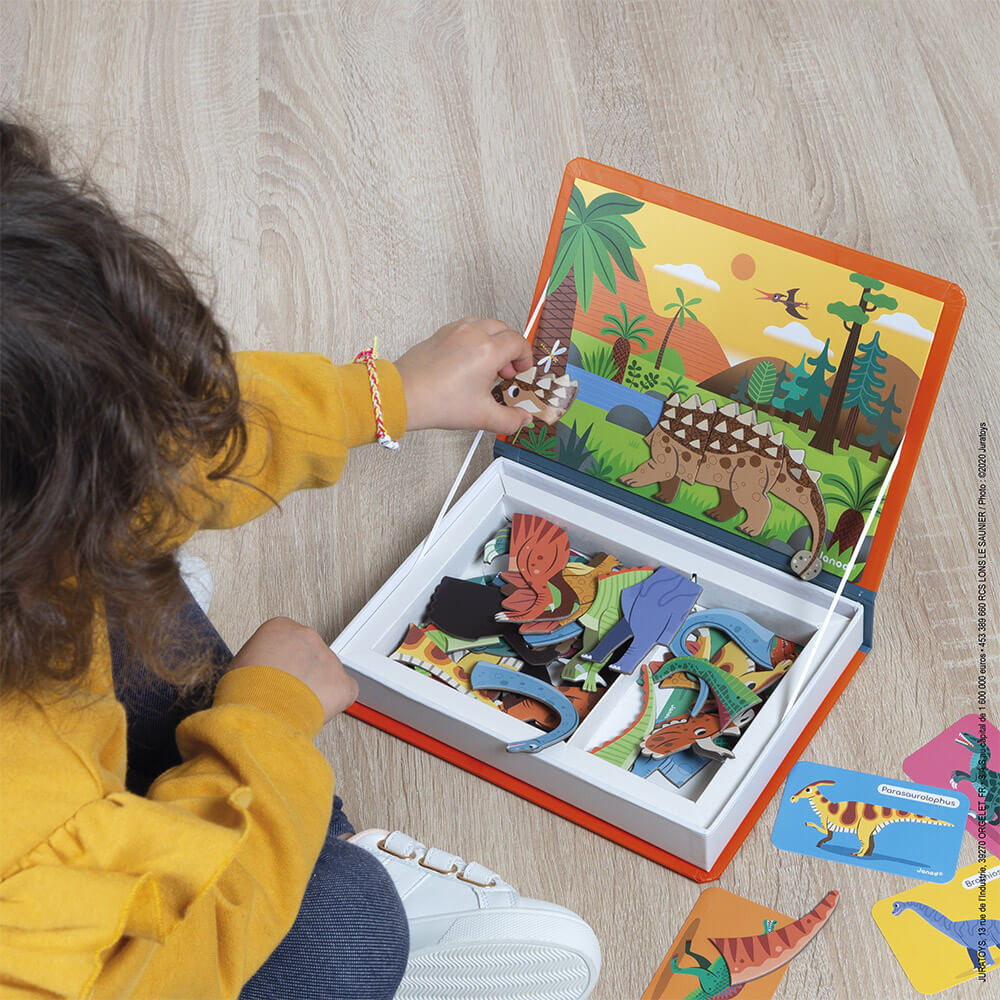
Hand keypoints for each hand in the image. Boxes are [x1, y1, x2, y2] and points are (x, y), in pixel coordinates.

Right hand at [230, 617, 357, 723]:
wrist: (261, 711)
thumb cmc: (246, 691)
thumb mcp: (239, 663)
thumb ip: (258, 658)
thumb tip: (259, 670)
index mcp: (281, 627)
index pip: (288, 640)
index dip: (283, 661)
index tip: (278, 674)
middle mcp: (308, 637)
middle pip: (310, 653)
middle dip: (301, 672)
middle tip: (287, 691)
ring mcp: (328, 658)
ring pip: (327, 672)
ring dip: (317, 687)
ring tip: (297, 705)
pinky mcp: (343, 682)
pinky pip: (345, 691)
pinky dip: (334, 702)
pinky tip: (315, 709)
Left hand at [394, 317, 534, 433]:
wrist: (403, 396)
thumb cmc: (436, 401)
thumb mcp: (482, 416)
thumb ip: (509, 420)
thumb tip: (522, 419)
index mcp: (488, 350)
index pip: (518, 342)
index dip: (525, 357)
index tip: (521, 371)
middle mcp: (472, 334)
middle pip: (504, 330)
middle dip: (510, 349)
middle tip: (506, 371)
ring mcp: (455, 330)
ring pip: (485, 325)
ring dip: (493, 341)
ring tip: (487, 365)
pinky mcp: (441, 333)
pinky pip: (466, 328)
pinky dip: (474, 339)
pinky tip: (468, 361)